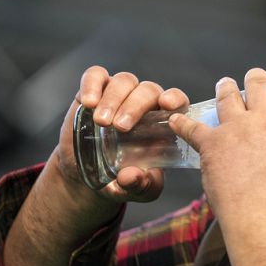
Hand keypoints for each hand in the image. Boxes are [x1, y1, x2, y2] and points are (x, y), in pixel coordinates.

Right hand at [53, 66, 189, 206]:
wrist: (89, 176)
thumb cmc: (125, 179)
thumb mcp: (139, 190)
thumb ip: (142, 185)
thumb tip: (131, 176)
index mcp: (164, 123)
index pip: (177, 101)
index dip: (175, 99)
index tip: (167, 105)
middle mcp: (145, 104)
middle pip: (149, 90)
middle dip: (136, 106)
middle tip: (121, 127)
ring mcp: (120, 94)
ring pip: (124, 81)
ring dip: (114, 99)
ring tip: (102, 123)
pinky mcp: (94, 91)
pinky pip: (96, 75)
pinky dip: (92, 84)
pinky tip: (88, 103)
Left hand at [169, 64, 265, 225]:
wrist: (263, 221)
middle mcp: (264, 119)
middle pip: (258, 82)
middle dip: (256, 78)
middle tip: (254, 82)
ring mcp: (235, 129)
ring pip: (227, 94)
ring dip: (226, 89)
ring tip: (225, 88)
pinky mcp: (211, 145)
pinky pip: (191, 127)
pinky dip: (183, 124)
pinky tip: (176, 121)